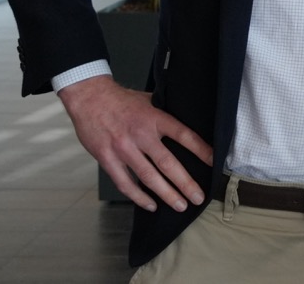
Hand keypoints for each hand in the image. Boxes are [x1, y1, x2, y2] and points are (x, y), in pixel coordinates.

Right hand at [58, 76, 213, 212]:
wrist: (89, 97)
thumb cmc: (121, 99)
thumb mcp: (148, 100)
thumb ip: (164, 114)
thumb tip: (186, 122)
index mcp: (155, 118)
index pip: (184, 135)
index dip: (201, 149)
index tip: (214, 162)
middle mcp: (141, 135)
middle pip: (168, 163)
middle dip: (185, 183)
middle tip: (198, 197)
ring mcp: (123, 148)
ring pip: (148, 177)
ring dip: (166, 194)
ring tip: (180, 205)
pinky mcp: (107, 158)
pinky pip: (125, 183)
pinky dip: (138, 197)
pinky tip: (151, 205)